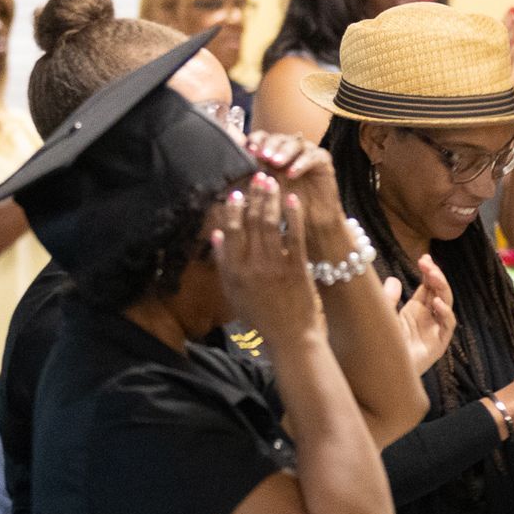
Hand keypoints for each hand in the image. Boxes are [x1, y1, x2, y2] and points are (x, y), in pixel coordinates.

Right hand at [213, 173, 324, 345]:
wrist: (290, 337)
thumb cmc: (261, 317)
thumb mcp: (233, 293)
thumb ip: (224, 264)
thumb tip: (216, 234)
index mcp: (233, 272)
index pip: (229, 233)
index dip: (231, 210)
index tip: (234, 192)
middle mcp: (251, 266)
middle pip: (250, 223)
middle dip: (253, 196)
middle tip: (257, 176)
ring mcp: (274, 265)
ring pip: (269, 224)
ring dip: (270, 199)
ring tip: (271, 181)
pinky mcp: (296, 267)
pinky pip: (293, 234)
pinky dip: (292, 215)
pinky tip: (292, 199)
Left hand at [245, 131, 347, 254]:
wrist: (309, 222)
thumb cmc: (282, 208)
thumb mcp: (261, 193)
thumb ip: (247, 181)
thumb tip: (223, 178)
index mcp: (273, 152)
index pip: (262, 138)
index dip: (254, 141)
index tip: (247, 152)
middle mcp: (289, 149)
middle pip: (278, 138)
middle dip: (269, 145)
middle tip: (262, 156)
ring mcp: (307, 152)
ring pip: (295, 144)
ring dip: (284, 151)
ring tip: (275, 163)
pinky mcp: (323, 160)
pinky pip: (313, 156)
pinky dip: (302, 163)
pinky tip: (292, 173)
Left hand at [385, 255, 455, 374]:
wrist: (379, 374)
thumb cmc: (379, 346)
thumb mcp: (382, 317)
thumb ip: (388, 299)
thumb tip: (395, 279)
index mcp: (416, 310)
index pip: (428, 286)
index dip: (428, 272)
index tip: (424, 258)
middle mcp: (427, 317)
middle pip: (438, 291)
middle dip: (435, 276)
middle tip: (427, 263)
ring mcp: (434, 330)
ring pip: (446, 303)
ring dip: (441, 288)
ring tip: (433, 276)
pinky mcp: (438, 344)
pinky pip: (448, 326)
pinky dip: (445, 314)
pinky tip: (437, 303)